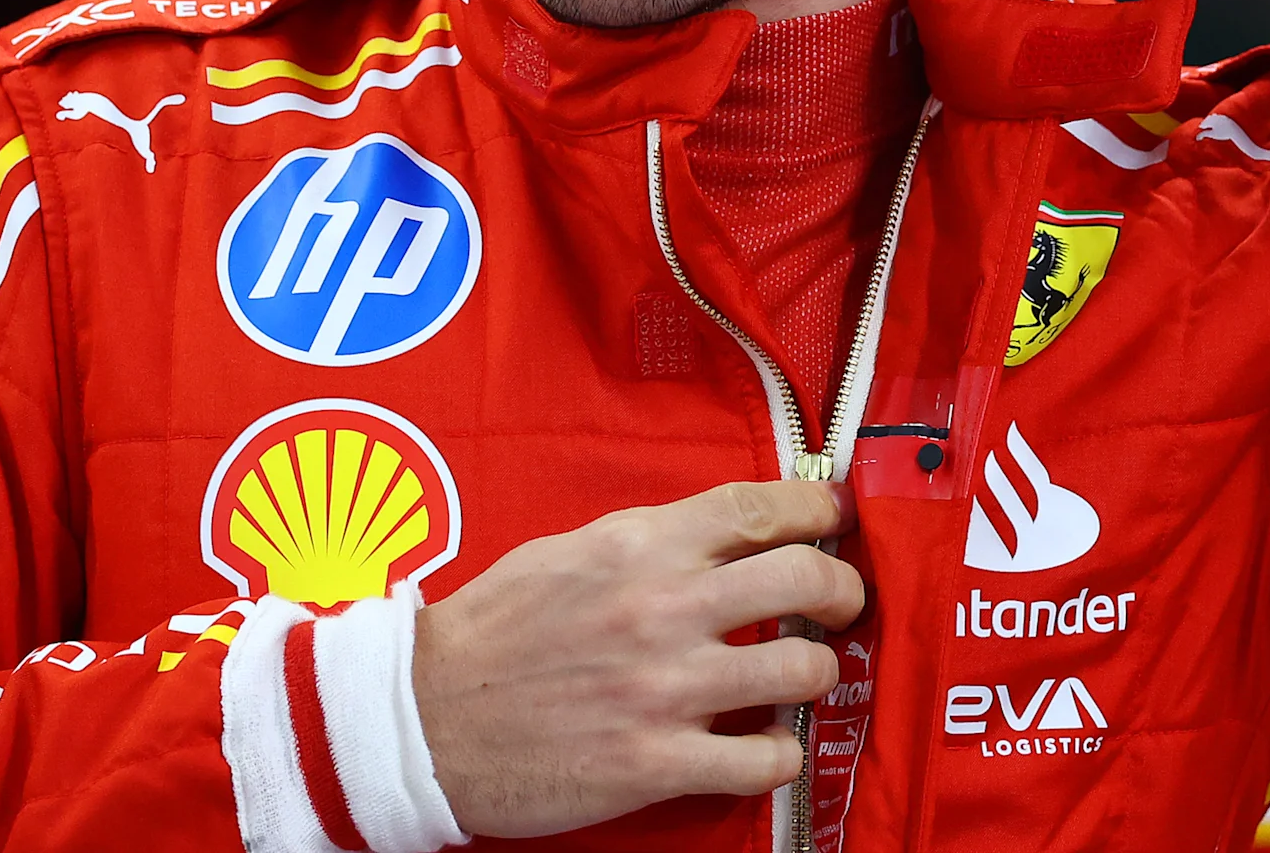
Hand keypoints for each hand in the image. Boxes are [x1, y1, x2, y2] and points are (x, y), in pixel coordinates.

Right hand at [412, 480, 864, 838]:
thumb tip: (719, 535)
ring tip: (805, 674)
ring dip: (820, 672)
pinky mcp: (657, 762)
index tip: (838, 515)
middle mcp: (663, 608)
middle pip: (805, 577)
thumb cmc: (490, 632)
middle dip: (845, 588)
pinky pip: (765, 759)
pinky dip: (781, 752)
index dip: (818, 507)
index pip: (758, 508)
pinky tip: (766, 744)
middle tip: (844, 602)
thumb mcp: (566, 553)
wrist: (423, 717)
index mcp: (638, 546)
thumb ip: (646, 542)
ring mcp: (665, 689)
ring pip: (803, 668)